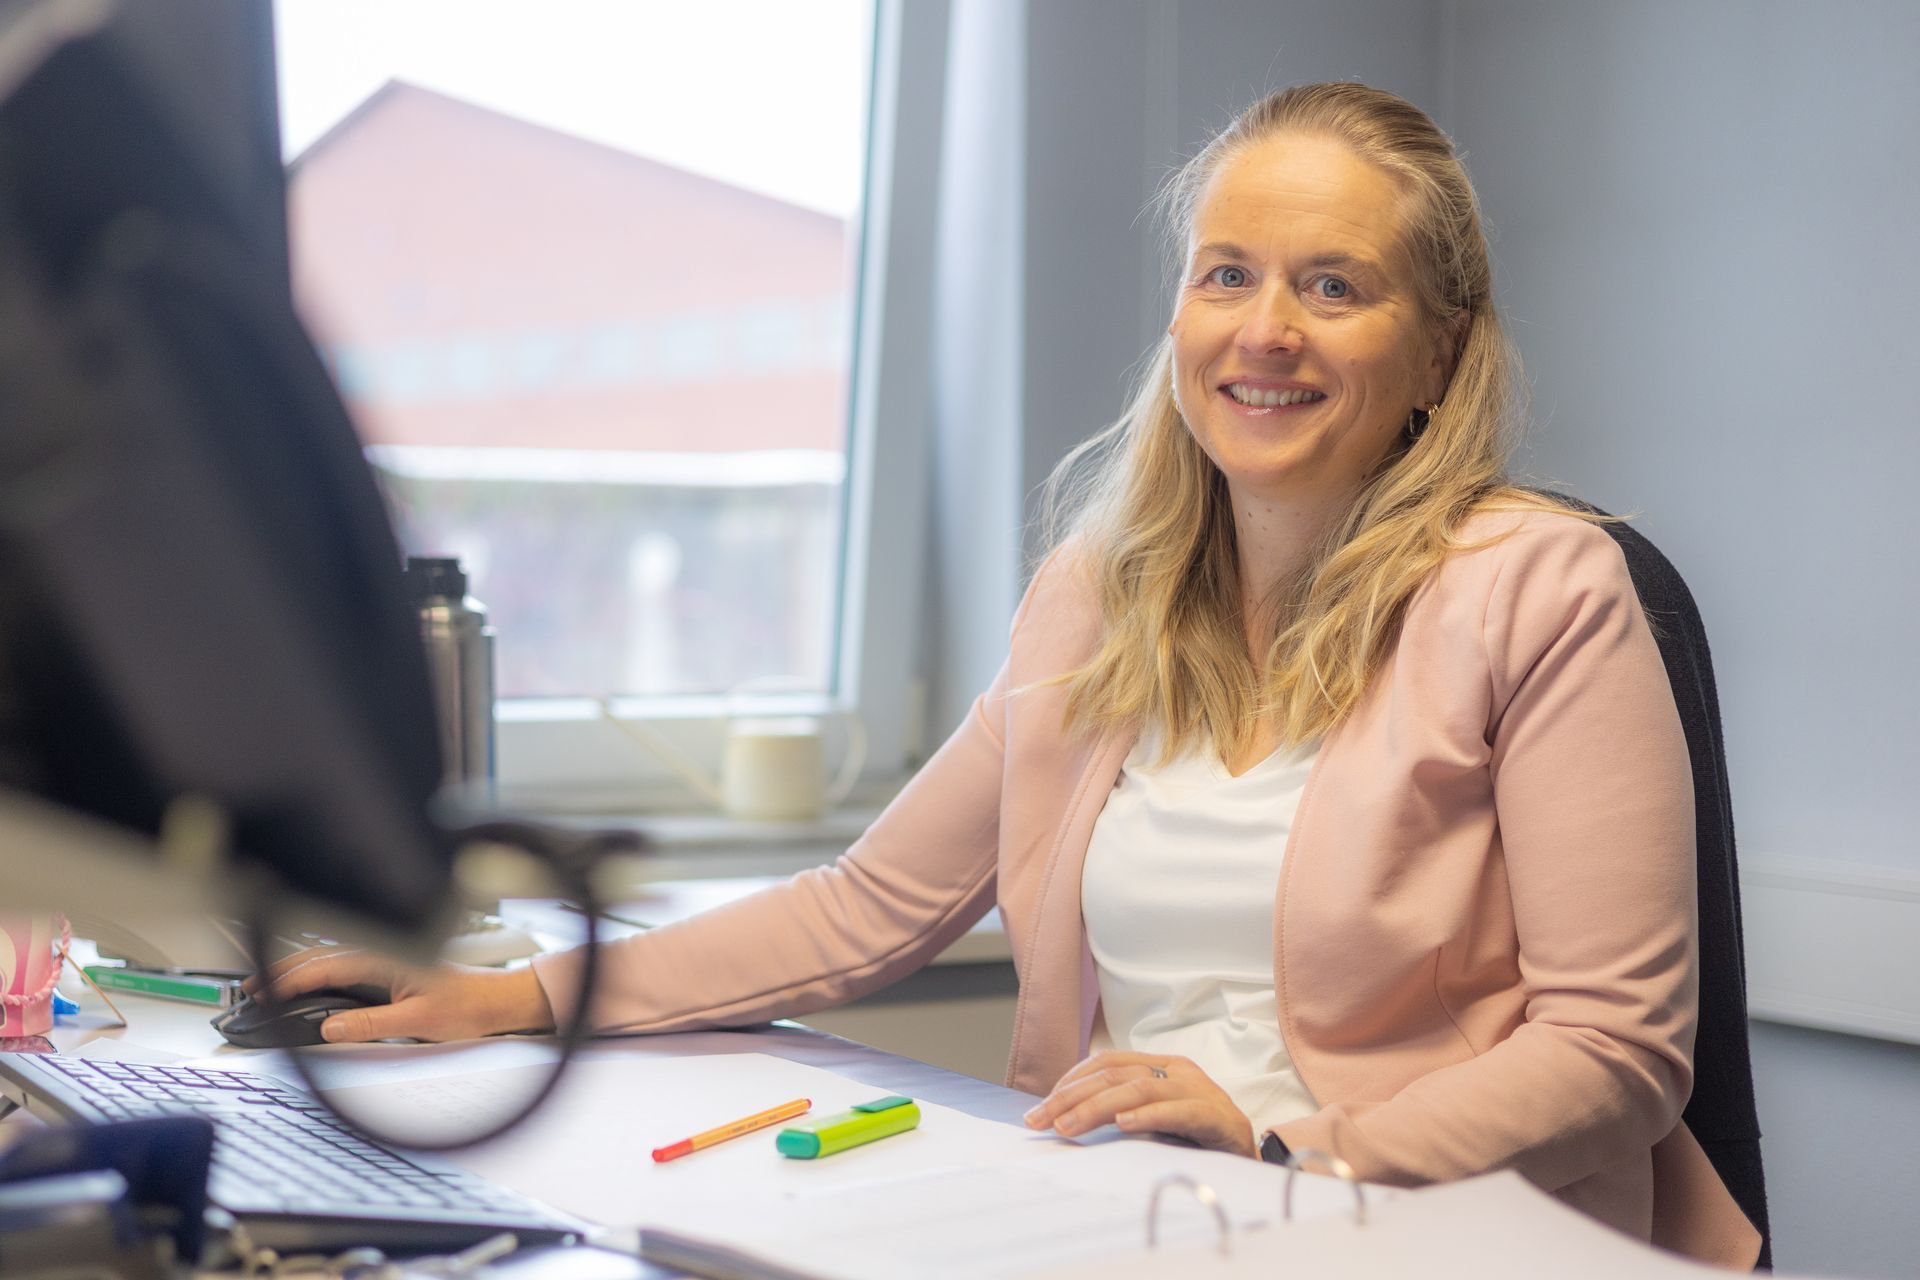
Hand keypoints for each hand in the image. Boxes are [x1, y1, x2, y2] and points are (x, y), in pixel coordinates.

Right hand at [245, 946, 554, 1044]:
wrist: (501, 1000)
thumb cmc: (469, 1006)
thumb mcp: (418, 1022)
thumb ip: (372, 1024)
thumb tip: (328, 1027)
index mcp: (387, 957)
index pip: (325, 967)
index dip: (288, 980)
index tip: (260, 994)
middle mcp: (384, 952)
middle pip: (321, 957)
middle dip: (281, 970)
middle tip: (248, 988)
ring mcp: (387, 959)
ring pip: (331, 960)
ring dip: (297, 971)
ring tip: (267, 987)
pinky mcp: (391, 969)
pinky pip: (345, 968)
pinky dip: (318, 975)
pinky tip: (306, 987)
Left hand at [1021, 1051, 1256, 1158]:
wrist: (1250, 1160)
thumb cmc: (1197, 1139)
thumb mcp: (1154, 1119)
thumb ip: (1121, 1112)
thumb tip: (1065, 1120)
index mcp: (1161, 1066)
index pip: (1107, 1062)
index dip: (1070, 1082)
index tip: (1040, 1109)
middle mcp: (1177, 1071)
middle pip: (1115, 1074)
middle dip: (1071, 1097)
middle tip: (1040, 1121)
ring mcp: (1199, 1090)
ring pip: (1139, 1088)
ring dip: (1097, 1107)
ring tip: (1069, 1127)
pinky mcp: (1217, 1116)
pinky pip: (1178, 1110)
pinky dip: (1148, 1115)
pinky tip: (1123, 1124)